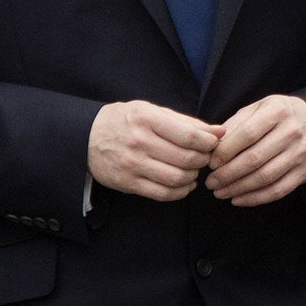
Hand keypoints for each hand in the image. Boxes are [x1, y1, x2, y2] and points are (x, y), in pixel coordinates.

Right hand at [89, 101, 222, 201]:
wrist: (86, 138)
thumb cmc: (124, 121)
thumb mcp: (151, 111)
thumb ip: (186, 122)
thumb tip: (219, 131)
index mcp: (146, 119)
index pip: (188, 135)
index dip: (208, 142)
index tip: (213, 143)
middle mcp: (139, 142)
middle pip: (186, 159)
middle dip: (203, 160)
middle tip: (204, 157)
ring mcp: (132, 165)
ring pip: (177, 178)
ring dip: (193, 176)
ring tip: (193, 170)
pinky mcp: (128, 183)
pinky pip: (163, 193)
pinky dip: (181, 191)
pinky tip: (184, 184)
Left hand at [205, 95, 305, 206]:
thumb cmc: (279, 116)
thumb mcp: (259, 108)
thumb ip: (236, 124)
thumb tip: (213, 146)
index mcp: (277, 111)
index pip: (247, 134)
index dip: (226, 151)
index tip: (211, 162)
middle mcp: (292, 132)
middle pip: (254, 158)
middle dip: (228, 174)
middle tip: (211, 182)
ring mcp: (301, 153)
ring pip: (265, 177)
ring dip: (238, 189)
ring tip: (220, 192)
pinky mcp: (305, 172)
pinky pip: (278, 190)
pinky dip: (256, 198)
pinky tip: (238, 199)